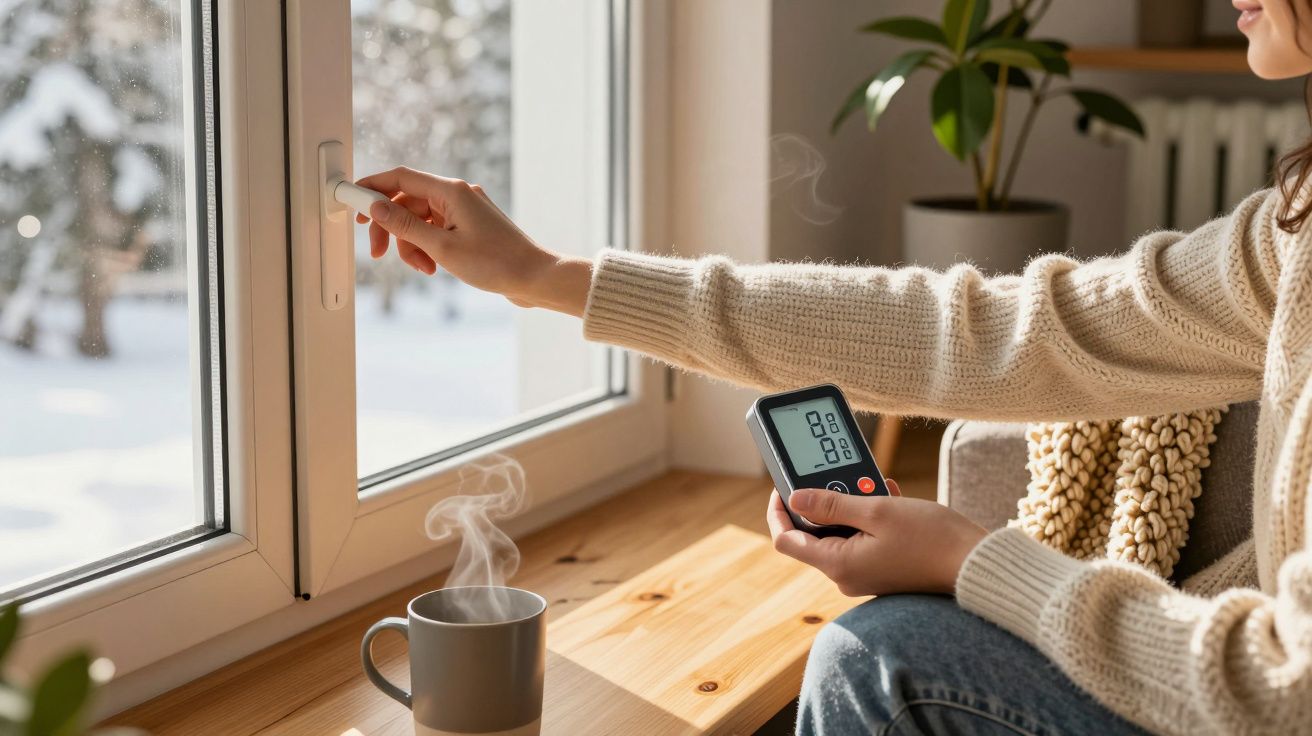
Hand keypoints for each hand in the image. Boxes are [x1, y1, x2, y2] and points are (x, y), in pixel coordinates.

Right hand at [354, 167, 591, 315]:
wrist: (535, 279)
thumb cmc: (496, 264)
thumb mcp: (441, 248)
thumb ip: (405, 225)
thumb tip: (376, 205)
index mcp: (451, 191)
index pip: (400, 177)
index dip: (372, 187)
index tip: (351, 201)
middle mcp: (457, 195)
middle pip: (406, 201)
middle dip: (391, 227)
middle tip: (379, 253)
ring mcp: (464, 210)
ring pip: (419, 220)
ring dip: (411, 245)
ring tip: (423, 269)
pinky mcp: (469, 226)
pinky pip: (435, 230)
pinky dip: (428, 248)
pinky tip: (434, 267)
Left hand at [765, 481, 987, 596]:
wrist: (975, 564)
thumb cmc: (931, 539)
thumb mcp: (877, 510)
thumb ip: (832, 503)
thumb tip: (795, 497)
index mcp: (838, 564)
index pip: (786, 540)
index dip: (778, 510)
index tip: (785, 484)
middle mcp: (846, 575)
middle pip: (812, 533)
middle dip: (825, 499)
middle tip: (844, 475)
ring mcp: (864, 573)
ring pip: (841, 530)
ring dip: (853, 503)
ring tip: (876, 483)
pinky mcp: (881, 568)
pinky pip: (862, 537)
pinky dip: (871, 515)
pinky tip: (891, 496)